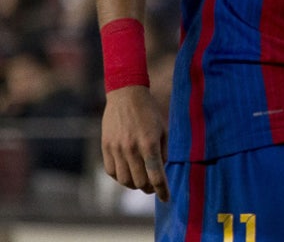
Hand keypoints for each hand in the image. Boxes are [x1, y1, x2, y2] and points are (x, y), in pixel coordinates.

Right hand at [101, 85, 169, 201]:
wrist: (126, 96)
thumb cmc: (149, 112)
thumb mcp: (163, 130)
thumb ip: (163, 152)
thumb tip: (160, 172)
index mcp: (149, 144)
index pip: (156, 176)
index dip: (162, 190)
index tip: (166, 198)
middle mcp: (131, 149)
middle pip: (140, 182)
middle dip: (149, 189)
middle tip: (154, 188)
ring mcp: (116, 149)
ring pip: (124, 181)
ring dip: (134, 185)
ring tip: (141, 180)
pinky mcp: (105, 147)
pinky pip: (112, 172)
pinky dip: (120, 177)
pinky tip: (128, 172)